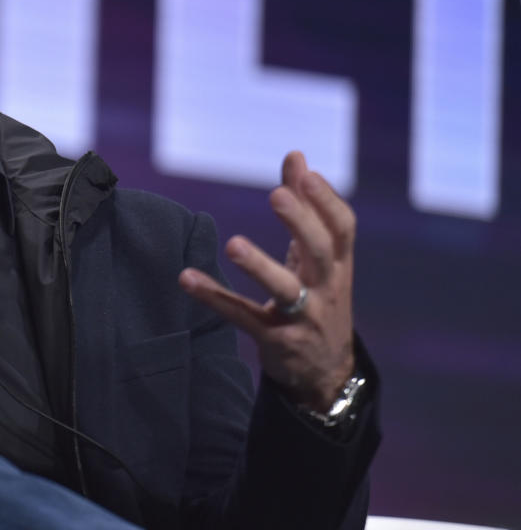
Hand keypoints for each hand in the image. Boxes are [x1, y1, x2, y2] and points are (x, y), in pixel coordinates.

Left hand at [178, 151, 355, 411]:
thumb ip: (306, 207)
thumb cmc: (320, 298)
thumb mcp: (318, 257)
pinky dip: (214, 297)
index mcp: (338, 265)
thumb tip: (296, 156)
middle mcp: (327, 289)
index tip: (305, 174)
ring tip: (233, 244)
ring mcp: (303, 317)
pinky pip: (242, 317)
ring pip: (286, 290)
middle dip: (301, 222)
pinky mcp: (275, 340)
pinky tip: (187, 278)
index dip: (327, 201)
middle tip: (277, 195)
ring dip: (259, 266)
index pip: (342, 228)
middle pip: (319, 252)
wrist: (327, 373)